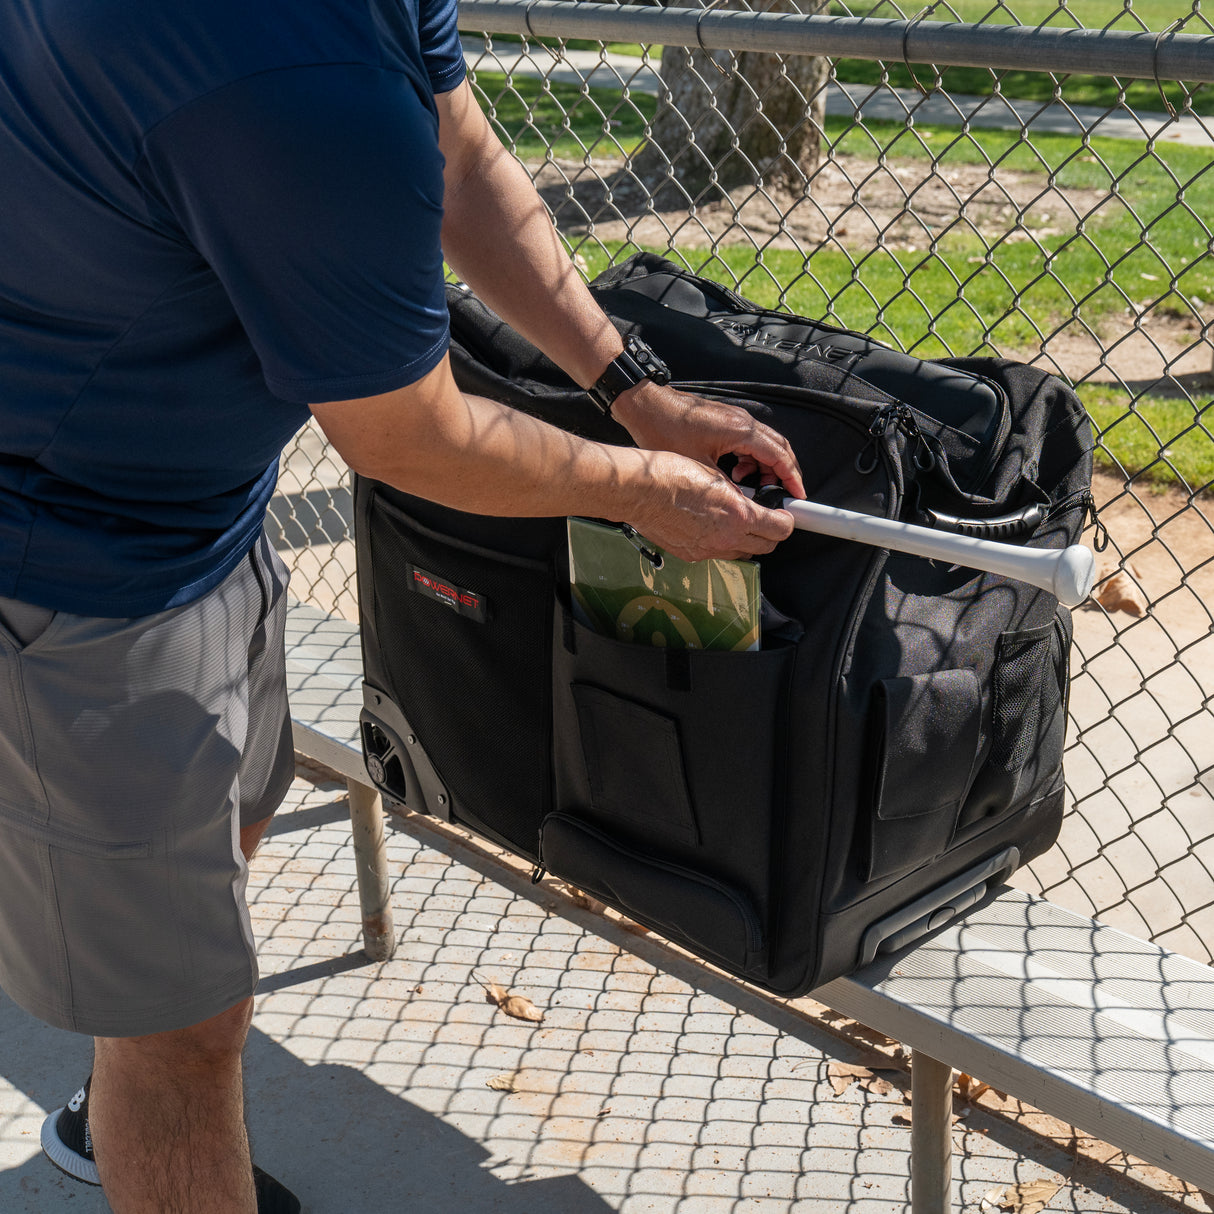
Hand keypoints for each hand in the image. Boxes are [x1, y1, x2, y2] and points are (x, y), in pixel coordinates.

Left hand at [612, 381, 805, 500]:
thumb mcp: (697, 466)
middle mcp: (742, 421)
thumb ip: (723, 485)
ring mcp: (734, 419)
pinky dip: (748, 459)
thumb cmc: (665, 429)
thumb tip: (741, 503)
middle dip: (782, 473)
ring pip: (763, 445)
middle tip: (781, 494)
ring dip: (762, 467)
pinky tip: (734, 473)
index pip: (779, 455)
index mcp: (741, 430)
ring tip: (750, 486)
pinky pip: (748, 442)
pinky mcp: (725, 421)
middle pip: (778, 448)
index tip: (798, 493)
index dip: (792, 477)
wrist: (646, 406)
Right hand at [623, 450, 795, 563]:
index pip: (780, 529)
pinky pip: (715, 554)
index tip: (784, 515)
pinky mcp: (689, 555)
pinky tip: (711, 526)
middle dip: (770, 533)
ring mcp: (706, 550)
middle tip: (766, 518)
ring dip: (745, 540)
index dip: (786, 521)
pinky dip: (720, 543)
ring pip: (740, 553)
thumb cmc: (671, 475)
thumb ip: (739, 496)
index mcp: (739, 516)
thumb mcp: (717, 477)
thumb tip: (750, 503)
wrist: (639, 490)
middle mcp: (725, 538)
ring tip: (736, 521)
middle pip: (765, 546)